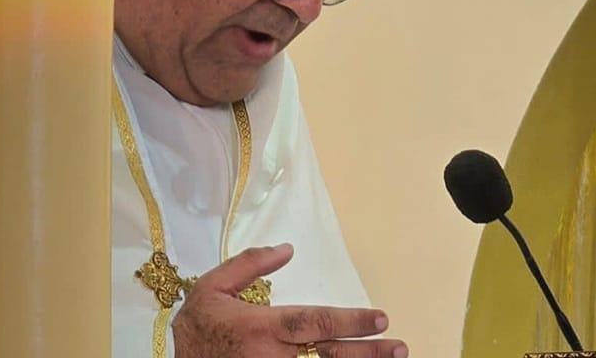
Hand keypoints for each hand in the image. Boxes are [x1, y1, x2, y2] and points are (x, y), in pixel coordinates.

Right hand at [172, 244, 408, 357]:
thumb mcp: (213, 285)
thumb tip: (287, 249)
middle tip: (399, 348)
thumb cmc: (196, 326)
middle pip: (329, 356)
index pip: (315, 323)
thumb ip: (251, 264)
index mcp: (261, 327)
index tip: (381, 318)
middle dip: (368, 353)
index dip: (350, 321)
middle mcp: (272, 357)